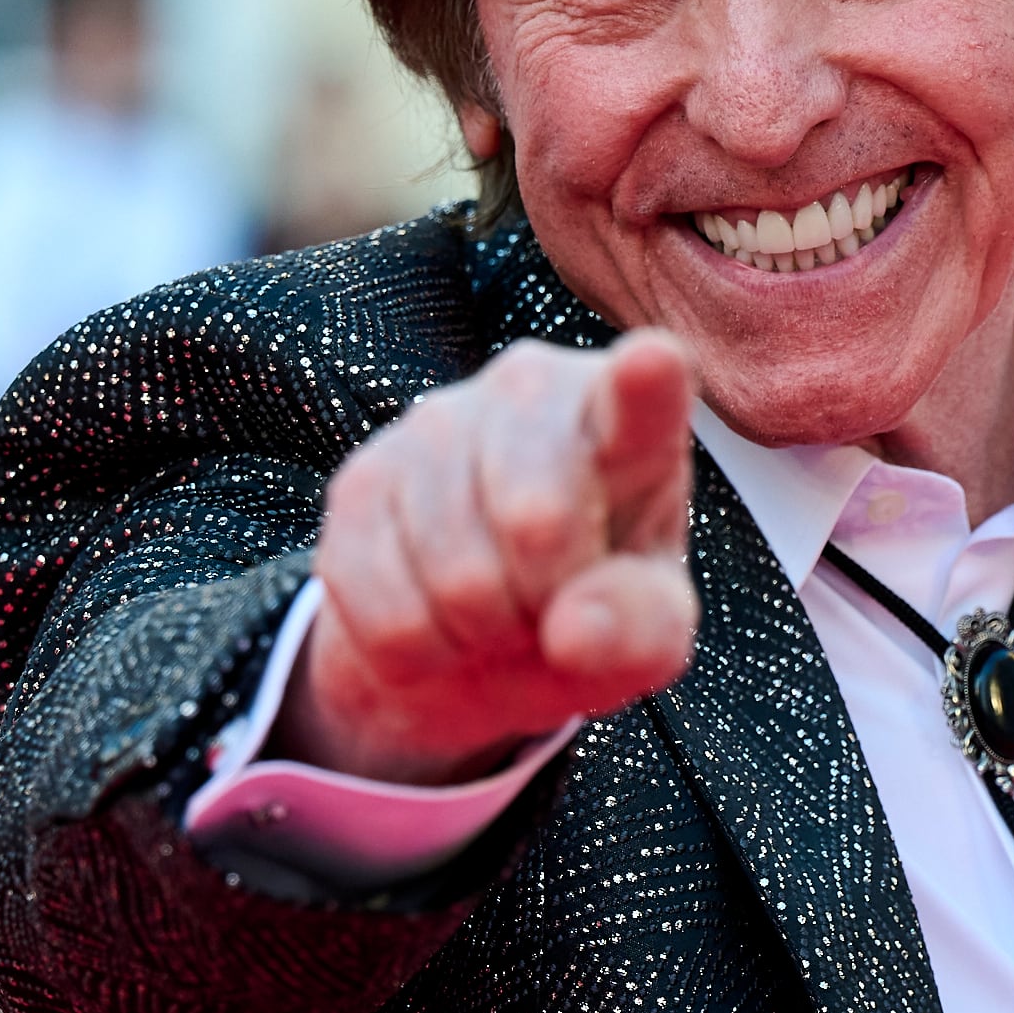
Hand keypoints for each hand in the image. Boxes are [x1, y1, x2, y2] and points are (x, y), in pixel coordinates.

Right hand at [275, 331, 700, 786]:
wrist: (474, 635)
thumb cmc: (590, 609)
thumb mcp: (646, 636)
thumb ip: (637, 631)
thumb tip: (573, 630)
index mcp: (632, 418)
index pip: (644, 393)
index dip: (644, 380)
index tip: (652, 362)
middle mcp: (533, 390)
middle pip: (537, 522)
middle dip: (543, 602)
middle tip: (548, 604)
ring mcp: (438, 423)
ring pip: (457, 576)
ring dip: (479, 633)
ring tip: (496, 612)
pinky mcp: (361, 479)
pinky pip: (389, 608)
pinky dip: (419, 650)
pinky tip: (438, 621)